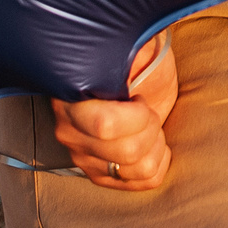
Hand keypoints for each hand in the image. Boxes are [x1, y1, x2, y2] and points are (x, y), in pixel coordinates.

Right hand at [52, 35, 176, 190]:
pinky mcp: (99, 173)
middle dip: (151, 127)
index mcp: (72, 95)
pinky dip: (159, 163)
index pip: (106, 126)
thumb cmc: (136, 57)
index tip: (139, 96)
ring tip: (148, 125)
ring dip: (156, 145)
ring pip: (138, 169)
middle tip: (146, 108)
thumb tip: (140, 54)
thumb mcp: (134, 45)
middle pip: (128, 151)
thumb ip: (132, 50)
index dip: (137, 115)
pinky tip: (153, 143)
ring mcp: (82, 155)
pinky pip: (142, 182)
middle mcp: (69, 130)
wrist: (137, 72)